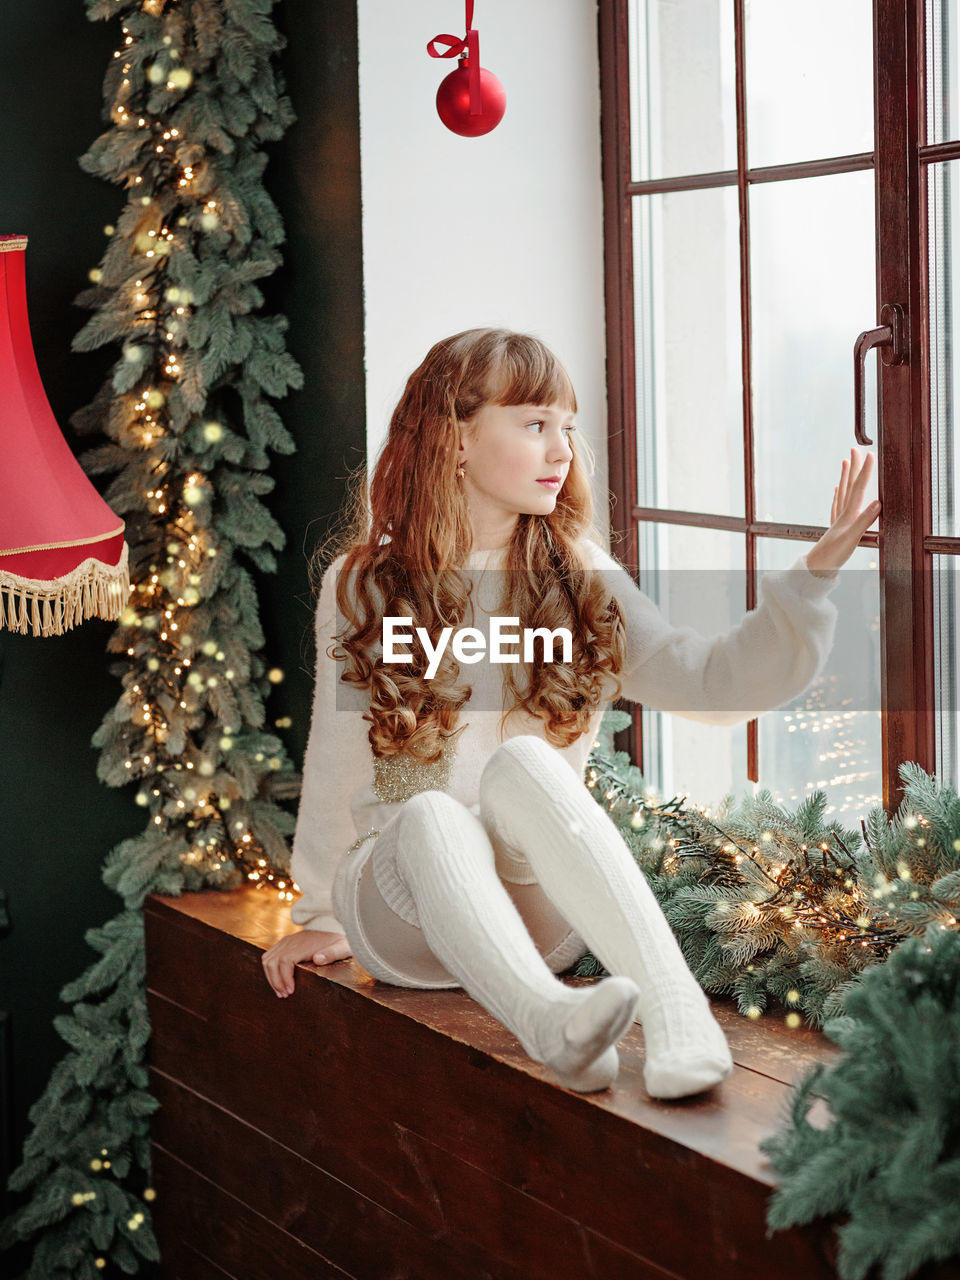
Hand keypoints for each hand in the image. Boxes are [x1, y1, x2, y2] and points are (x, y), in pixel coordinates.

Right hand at [261, 929, 351, 997]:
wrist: (334, 929)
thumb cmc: (338, 942)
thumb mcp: (341, 948)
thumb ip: (331, 953)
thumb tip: (317, 959)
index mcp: (302, 944)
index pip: (284, 961)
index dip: (284, 978)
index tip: (290, 990)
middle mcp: (290, 942)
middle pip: (272, 961)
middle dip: (276, 981)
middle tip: (284, 995)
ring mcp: (286, 942)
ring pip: (267, 959)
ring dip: (271, 977)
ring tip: (280, 992)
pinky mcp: (284, 944)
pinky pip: (269, 956)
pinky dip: (270, 970)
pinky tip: (278, 982)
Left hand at [805, 447, 880, 576]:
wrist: (816, 568)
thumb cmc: (833, 555)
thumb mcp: (852, 539)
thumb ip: (864, 521)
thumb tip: (878, 503)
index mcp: (848, 515)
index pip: (859, 488)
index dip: (865, 471)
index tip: (870, 454)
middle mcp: (842, 514)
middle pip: (850, 485)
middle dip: (854, 467)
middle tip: (855, 448)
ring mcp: (838, 519)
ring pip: (842, 492)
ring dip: (845, 477)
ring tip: (845, 461)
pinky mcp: (835, 527)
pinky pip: (837, 506)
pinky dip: (838, 495)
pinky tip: (836, 490)